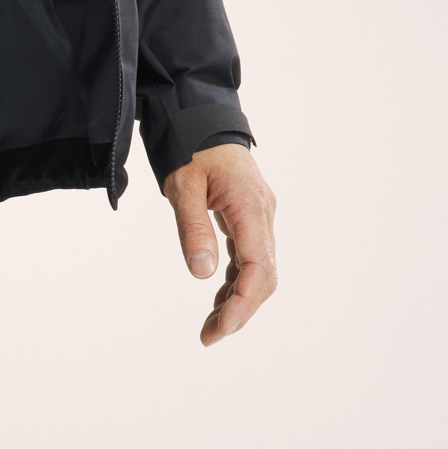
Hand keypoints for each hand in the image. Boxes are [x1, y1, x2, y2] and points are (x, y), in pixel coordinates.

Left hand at [162, 143, 276, 345]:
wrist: (199, 113)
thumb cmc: (188, 143)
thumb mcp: (183, 184)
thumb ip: (193, 227)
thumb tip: (202, 273)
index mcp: (251, 207)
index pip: (258, 268)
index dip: (243, 304)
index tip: (220, 329)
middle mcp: (263, 214)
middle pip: (264, 275)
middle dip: (240, 310)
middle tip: (209, 336)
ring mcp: (258, 214)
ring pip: (258, 268)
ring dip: (238, 299)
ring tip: (210, 326)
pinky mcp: (248, 214)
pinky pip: (249, 255)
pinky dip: (235, 279)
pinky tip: (217, 297)